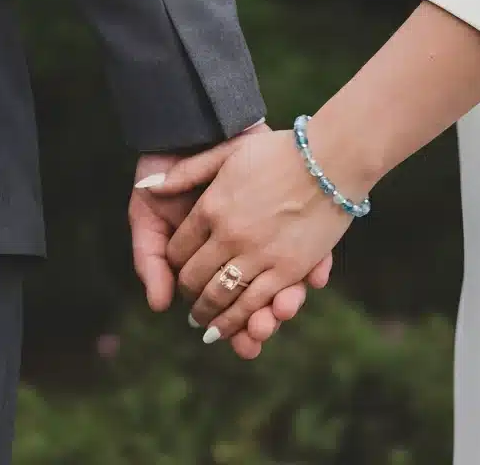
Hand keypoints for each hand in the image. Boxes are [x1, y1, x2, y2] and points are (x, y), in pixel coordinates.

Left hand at [148, 125, 366, 343]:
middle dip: (188, 296)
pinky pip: (254, 303)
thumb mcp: (228, 150)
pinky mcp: (288, 270)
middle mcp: (230, 236)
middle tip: (188, 305)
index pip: (177, 250)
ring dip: (208, 316)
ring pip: (221, 298)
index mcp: (211, 208)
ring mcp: (259, 255)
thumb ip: (187, 171)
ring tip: (203, 324)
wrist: (332, 158)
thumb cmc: (281, 150)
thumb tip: (147, 186)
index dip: (174, 264)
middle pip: (195, 279)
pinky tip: (228, 329)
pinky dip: (237, 321)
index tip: (179, 270)